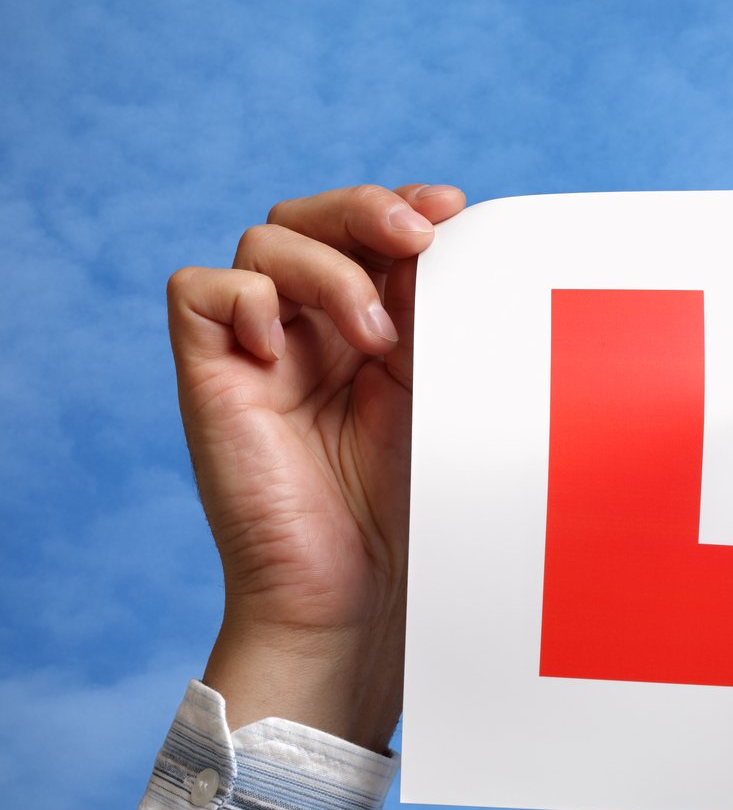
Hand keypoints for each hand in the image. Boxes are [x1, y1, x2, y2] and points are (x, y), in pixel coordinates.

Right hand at [168, 183, 465, 750]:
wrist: (361, 602)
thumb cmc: (414, 518)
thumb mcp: (444, 399)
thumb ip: (441, 320)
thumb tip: (456, 235)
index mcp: (376, 333)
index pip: (373, 235)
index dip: (404, 207)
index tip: (454, 209)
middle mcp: (314, 334)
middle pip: (314, 218)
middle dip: (366, 210)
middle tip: (417, 235)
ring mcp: (262, 353)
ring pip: (265, 241)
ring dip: (327, 268)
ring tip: (374, 338)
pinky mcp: (213, 379)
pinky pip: (198, 291)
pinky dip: (244, 299)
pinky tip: (286, 351)